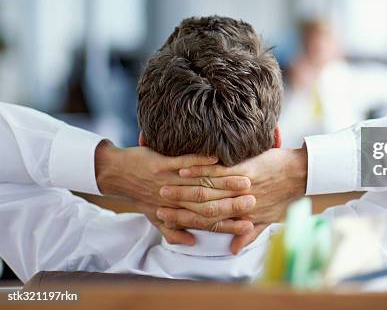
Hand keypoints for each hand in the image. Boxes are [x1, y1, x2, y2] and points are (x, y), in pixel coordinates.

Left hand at [94, 140, 256, 243]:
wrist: (116, 175)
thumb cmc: (138, 196)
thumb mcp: (153, 219)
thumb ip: (173, 232)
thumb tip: (191, 244)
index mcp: (175, 212)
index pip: (206, 222)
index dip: (228, 225)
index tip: (248, 224)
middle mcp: (174, 200)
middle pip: (209, 205)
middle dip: (233, 204)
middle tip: (253, 201)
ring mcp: (168, 181)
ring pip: (200, 184)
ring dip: (224, 181)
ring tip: (244, 180)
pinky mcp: (162, 164)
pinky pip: (184, 162)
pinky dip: (200, 161)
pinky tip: (216, 158)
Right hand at [159, 146, 307, 253]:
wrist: (302, 175)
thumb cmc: (285, 196)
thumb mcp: (269, 219)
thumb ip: (250, 232)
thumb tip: (234, 249)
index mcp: (242, 216)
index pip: (207, 222)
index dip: (185, 222)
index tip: (165, 219)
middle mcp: (238, 204)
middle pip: (202, 208)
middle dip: (177, 206)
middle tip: (157, 203)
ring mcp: (241, 185)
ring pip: (207, 189)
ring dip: (183, 188)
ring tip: (164, 186)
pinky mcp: (245, 169)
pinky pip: (218, 171)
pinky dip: (200, 168)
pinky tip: (184, 167)